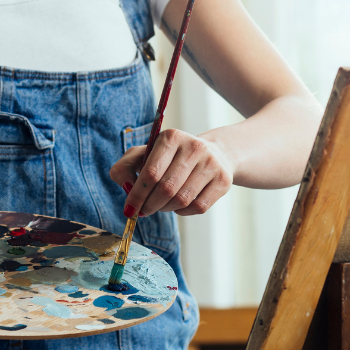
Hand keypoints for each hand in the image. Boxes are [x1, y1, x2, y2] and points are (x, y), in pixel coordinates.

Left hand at [110, 128, 234, 216]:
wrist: (213, 153)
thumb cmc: (170, 158)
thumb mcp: (144, 155)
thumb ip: (125, 168)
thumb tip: (127, 189)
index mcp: (171, 137)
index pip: (151, 172)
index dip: (137, 195)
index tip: (129, 209)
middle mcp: (194, 147)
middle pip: (166, 189)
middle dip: (150, 205)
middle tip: (143, 211)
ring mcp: (212, 163)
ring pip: (182, 200)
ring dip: (166, 209)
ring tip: (160, 206)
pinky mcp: (223, 180)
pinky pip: (198, 207)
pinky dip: (183, 212)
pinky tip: (179, 205)